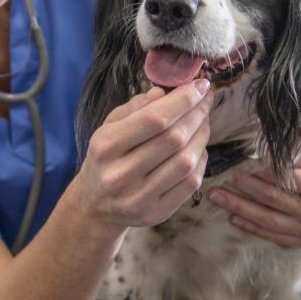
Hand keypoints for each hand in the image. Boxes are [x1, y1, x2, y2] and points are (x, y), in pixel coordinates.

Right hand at [75, 79, 213, 228]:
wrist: (94, 205)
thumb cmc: (106, 158)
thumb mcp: (109, 127)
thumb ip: (136, 108)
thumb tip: (167, 93)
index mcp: (106, 146)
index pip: (154, 119)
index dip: (184, 100)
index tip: (201, 85)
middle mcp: (120, 174)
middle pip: (174, 139)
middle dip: (197, 114)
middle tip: (206, 100)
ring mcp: (138, 198)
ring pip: (186, 161)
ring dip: (202, 136)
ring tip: (203, 121)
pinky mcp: (156, 213)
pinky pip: (190, 183)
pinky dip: (200, 160)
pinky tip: (198, 147)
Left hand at [207, 145, 300, 250]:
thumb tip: (278, 153)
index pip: (289, 181)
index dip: (264, 174)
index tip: (242, 167)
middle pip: (276, 202)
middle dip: (245, 191)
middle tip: (221, 182)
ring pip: (271, 222)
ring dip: (242, 210)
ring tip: (219, 198)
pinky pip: (277, 237)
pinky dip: (254, 228)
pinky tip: (234, 218)